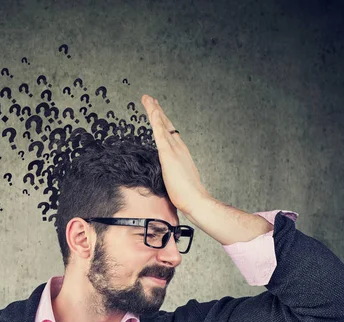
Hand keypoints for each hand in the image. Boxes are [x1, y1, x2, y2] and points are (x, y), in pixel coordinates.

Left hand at [141, 94, 210, 214]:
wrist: (195, 200)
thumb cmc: (186, 195)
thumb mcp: (176, 181)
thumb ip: (171, 174)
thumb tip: (167, 177)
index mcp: (180, 153)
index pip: (169, 133)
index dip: (162, 121)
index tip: (156, 111)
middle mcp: (179, 148)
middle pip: (166, 124)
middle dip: (157, 111)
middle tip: (149, 98)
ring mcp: (174, 150)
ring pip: (162, 125)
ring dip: (155, 110)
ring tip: (147, 99)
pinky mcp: (168, 155)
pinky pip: (161, 134)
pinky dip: (157, 121)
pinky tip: (154, 111)